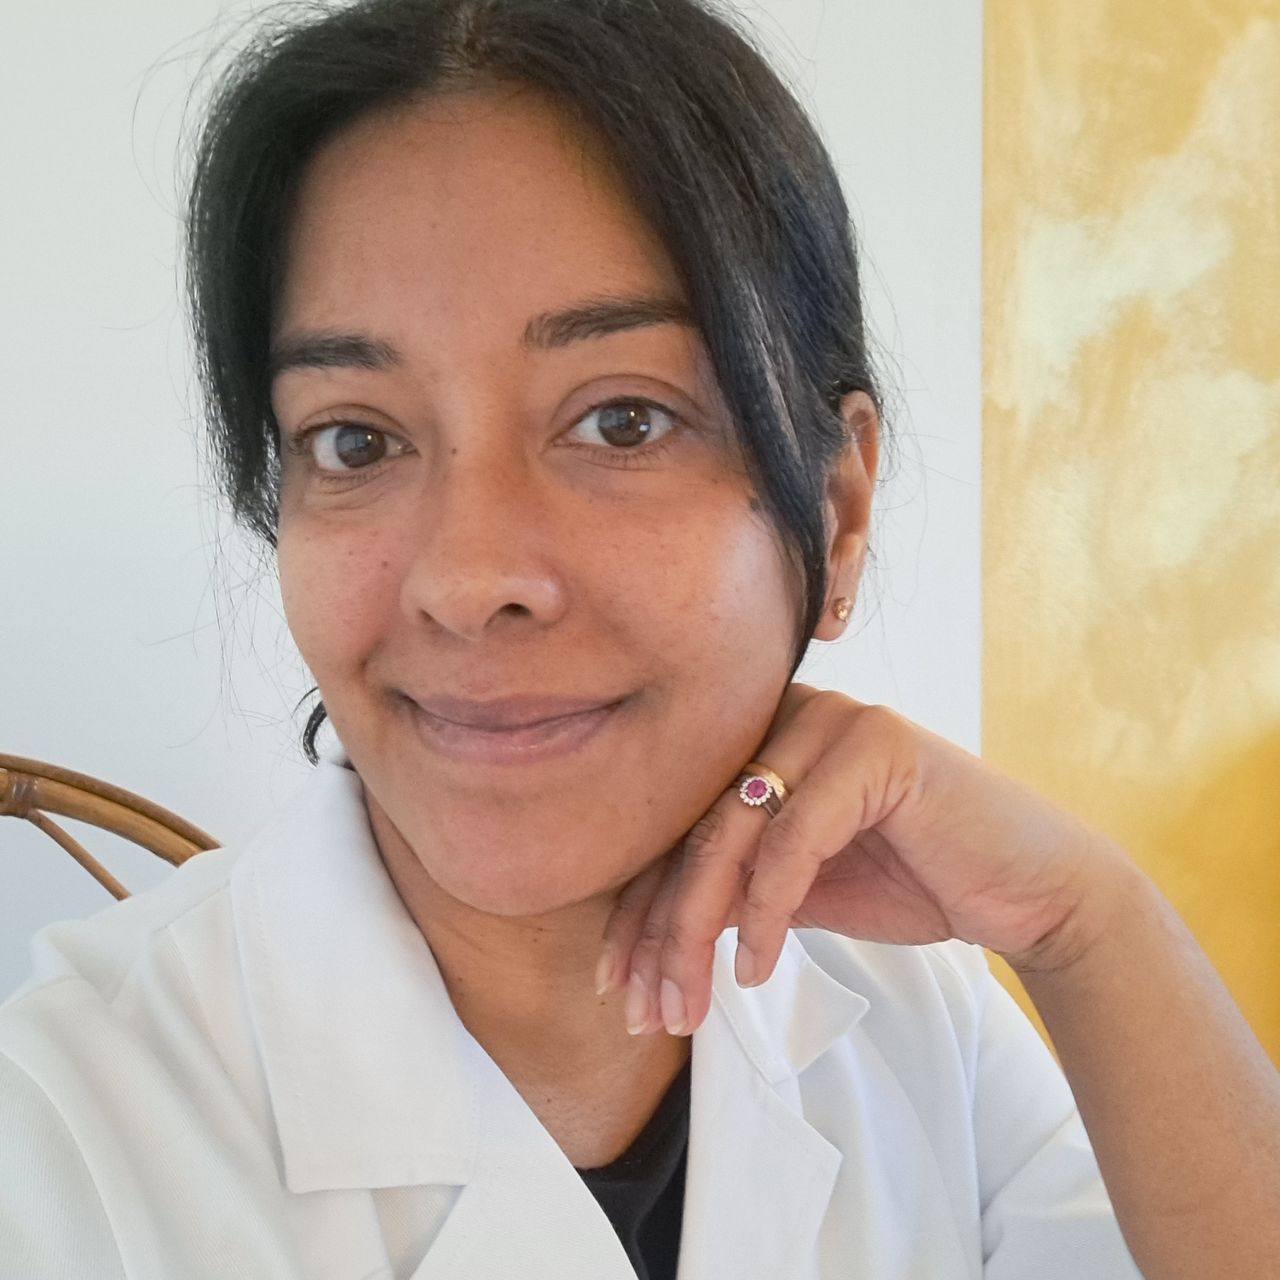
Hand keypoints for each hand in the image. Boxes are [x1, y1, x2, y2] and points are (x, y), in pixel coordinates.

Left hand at [596, 682, 1132, 1036]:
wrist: (1030, 890)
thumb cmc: (915, 882)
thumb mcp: (799, 890)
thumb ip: (731, 888)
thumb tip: (646, 931)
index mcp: (763, 734)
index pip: (677, 825)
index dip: (638, 909)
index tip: (616, 986)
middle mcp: (787, 712)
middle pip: (692, 828)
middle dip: (656, 932)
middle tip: (640, 1011)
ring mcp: (832, 719)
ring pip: (729, 835)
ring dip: (694, 934)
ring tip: (687, 1010)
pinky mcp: (875, 745)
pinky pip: (793, 840)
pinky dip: (765, 914)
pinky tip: (755, 973)